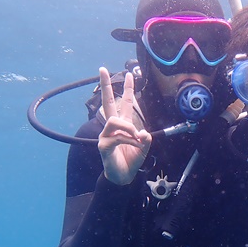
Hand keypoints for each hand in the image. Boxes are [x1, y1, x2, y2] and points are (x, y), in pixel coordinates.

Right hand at [98, 67, 151, 184]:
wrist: (123, 177)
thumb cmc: (131, 161)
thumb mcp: (143, 148)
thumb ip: (146, 140)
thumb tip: (144, 132)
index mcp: (123, 125)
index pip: (125, 103)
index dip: (128, 89)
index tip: (129, 74)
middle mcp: (113, 127)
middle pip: (107, 102)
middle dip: (106, 85)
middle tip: (102, 69)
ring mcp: (106, 135)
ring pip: (115, 120)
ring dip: (129, 128)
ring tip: (136, 139)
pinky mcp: (103, 145)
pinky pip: (117, 137)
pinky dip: (128, 140)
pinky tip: (132, 146)